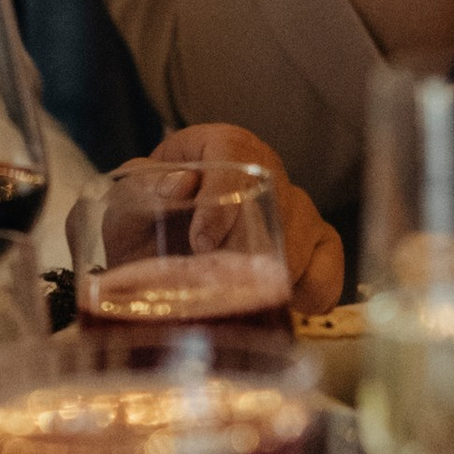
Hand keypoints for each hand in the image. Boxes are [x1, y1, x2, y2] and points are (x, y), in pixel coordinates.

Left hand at [146, 122, 345, 311]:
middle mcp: (264, 170)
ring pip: (309, 230)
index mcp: (217, 146)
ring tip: (246, 297)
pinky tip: (285, 307)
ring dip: (280, 270)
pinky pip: (329, 262)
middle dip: (253, 243)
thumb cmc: (141, 228)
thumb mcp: (124, 209)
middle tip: (225, 278)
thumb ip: (139, 191)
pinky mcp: (312, 244)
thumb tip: (179, 184)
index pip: (234, 151)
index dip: (223, 193)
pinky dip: (314, 289)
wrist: (150, 271)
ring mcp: (293, 207)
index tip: (201, 240)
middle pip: (279, 193)